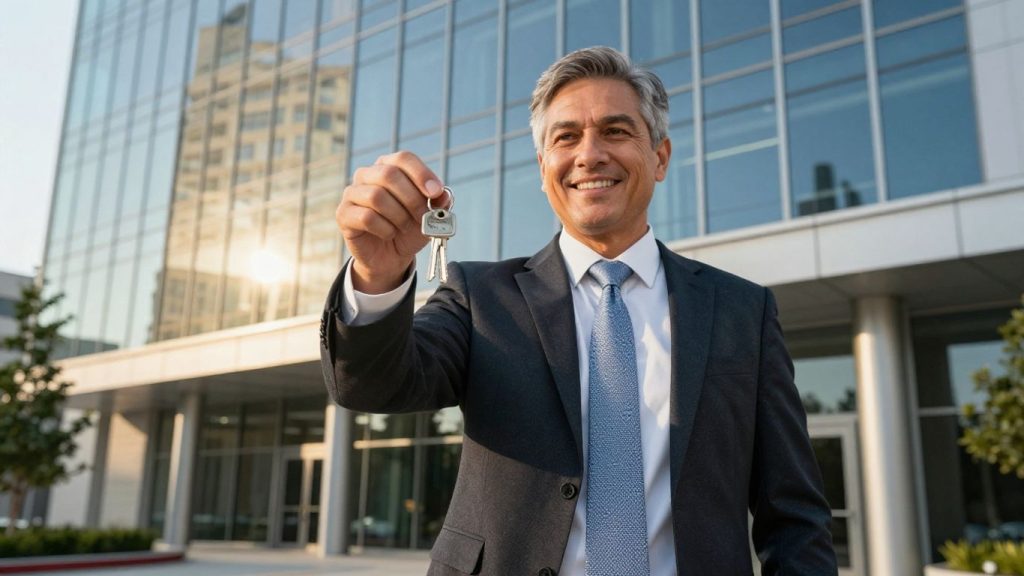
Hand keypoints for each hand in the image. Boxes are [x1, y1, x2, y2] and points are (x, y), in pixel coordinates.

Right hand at [337, 151, 445, 292]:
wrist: (391, 257)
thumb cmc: (409, 230)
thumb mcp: (430, 216)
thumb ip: (439, 203)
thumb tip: (443, 194)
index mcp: (389, 166)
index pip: (404, 158)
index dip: (421, 173)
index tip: (435, 193)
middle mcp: (367, 174)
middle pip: (389, 174)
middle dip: (411, 198)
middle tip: (422, 216)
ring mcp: (352, 193)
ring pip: (376, 196)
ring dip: (398, 215)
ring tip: (404, 226)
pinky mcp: (343, 214)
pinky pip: (366, 217)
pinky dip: (385, 228)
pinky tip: (389, 233)